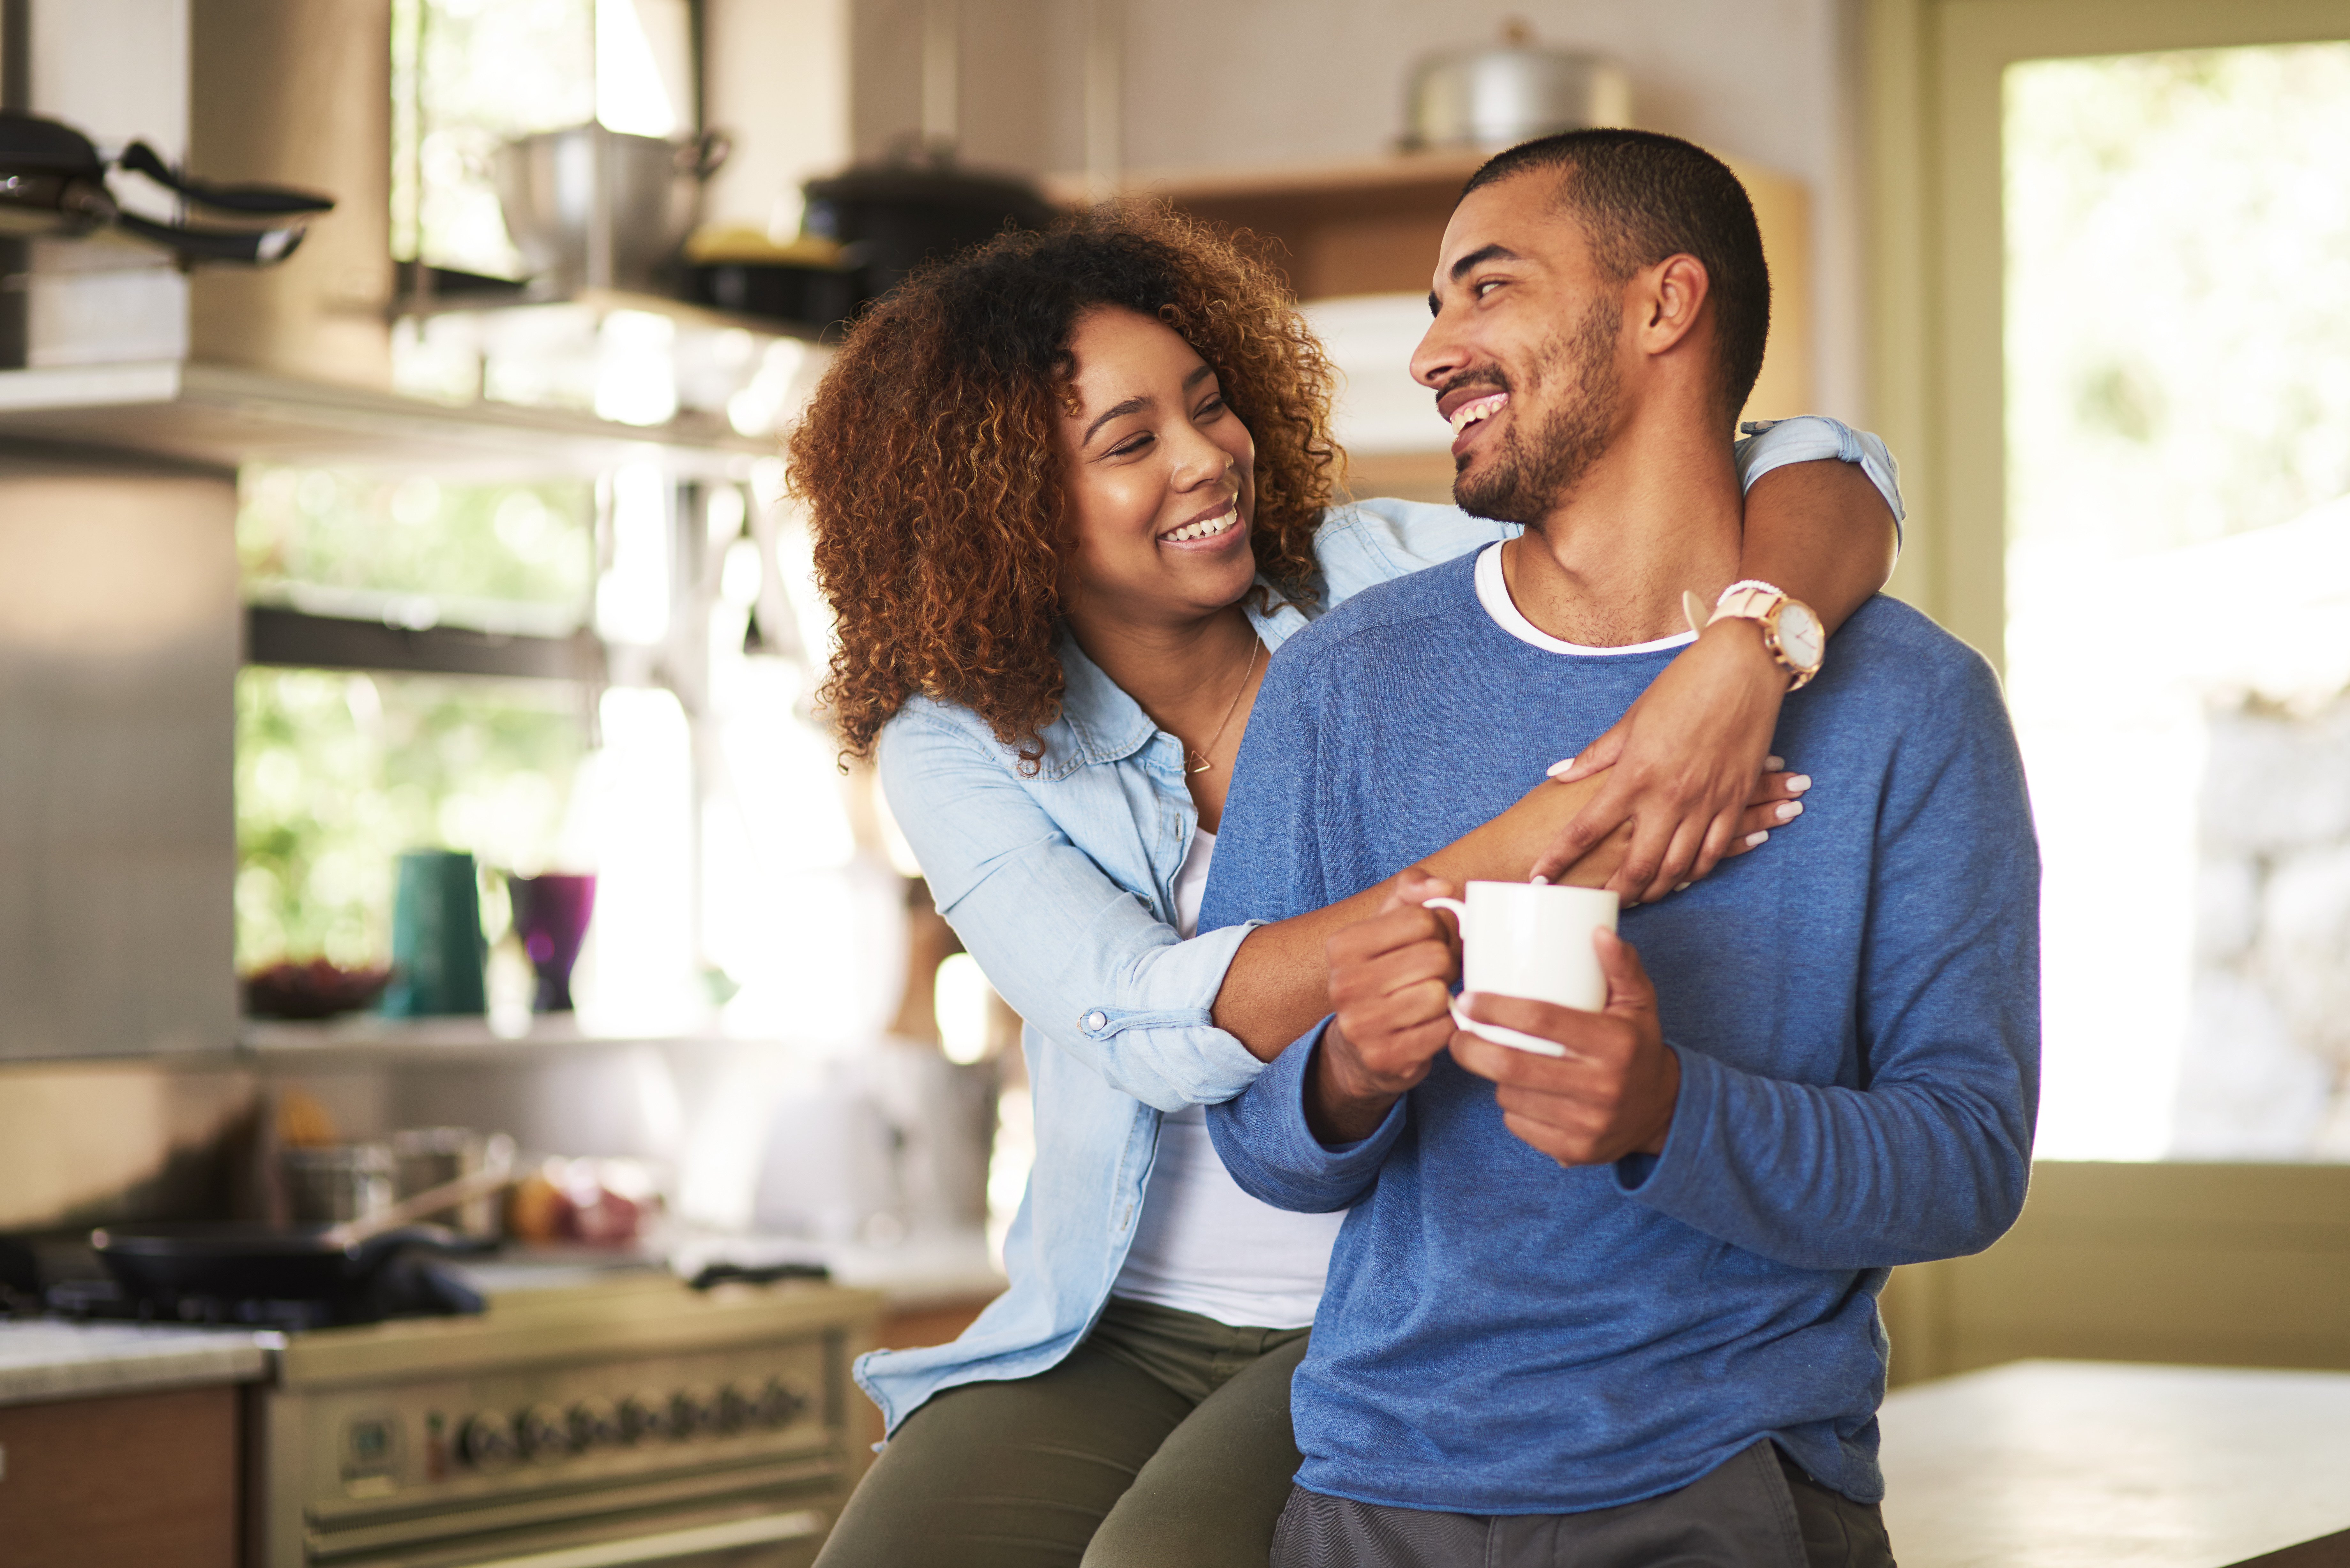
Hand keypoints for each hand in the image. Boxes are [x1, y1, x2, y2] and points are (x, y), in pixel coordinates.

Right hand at [1312, 867, 1461, 1145]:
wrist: (1358, 1047)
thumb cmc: (1382, 975)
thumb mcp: (1387, 925)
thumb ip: (1412, 891)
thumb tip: (1443, 888)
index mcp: (1342, 945)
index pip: (1422, 919)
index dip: (1438, 930)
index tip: (1428, 943)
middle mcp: (1343, 984)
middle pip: (1434, 957)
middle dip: (1445, 965)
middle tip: (1434, 975)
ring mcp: (1360, 1025)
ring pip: (1438, 995)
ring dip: (1445, 998)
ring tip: (1429, 1000)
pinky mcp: (1382, 1058)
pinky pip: (1442, 1031)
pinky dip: (1446, 1027)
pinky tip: (1428, 1026)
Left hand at [1449, 928, 1679, 1165]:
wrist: (1662, 1111)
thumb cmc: (1638, 1047)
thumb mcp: (1639, 1004)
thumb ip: (1621, 965)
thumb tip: (1598, 930)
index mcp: (1614, 1044)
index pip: (1542, 1020)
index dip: (1497, 1008)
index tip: (1467, 1000)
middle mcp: (1601, 1087)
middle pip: (1513, 1066)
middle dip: (1472, 1048)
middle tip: (1456, 1033)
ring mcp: (1587, 1124)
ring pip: (1511, 1097)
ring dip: (1493, 1078)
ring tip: (1495, 1060)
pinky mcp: (1574, 1152)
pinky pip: (1519, 1126)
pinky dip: (1509, 1108)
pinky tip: (1517, 1092)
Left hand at [1532, 619, 1792, 900]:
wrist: (1741, 669)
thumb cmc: (1682, 688)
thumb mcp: (1632, 720)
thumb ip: (1597, 756)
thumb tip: (1559, 775)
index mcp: (1634, 775)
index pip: (1585, 829)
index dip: (1559, 858)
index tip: (1538, 879)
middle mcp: (1668, 797)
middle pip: (1636, 865)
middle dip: (1615, 893)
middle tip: (1597, 907)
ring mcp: (1705, 803)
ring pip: (1678, 868)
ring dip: (1656, 890)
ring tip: (1638, 900)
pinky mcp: (1735, 801)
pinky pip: (1715, 852)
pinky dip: (1697, 872)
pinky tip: (1682, 880)